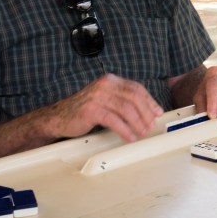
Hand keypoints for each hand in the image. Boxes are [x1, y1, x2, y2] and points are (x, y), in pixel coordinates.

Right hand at [43, 74, 162, 141]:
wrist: (58, 117)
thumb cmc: (84, 110)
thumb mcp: (106, 100)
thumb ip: (123, 101)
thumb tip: (147, 112)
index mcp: (110, 80)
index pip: (137, 89)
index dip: (150, 102)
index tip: (158, 113)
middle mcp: (105, 85)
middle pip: (134, 98)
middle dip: (146, 113)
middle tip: (151, 125)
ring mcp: (97, 96)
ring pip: (127, 109)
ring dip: (138, 123)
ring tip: (143, 132)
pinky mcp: (91, 110)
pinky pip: (114, 120)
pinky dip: (125, 130)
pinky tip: (130, 137)